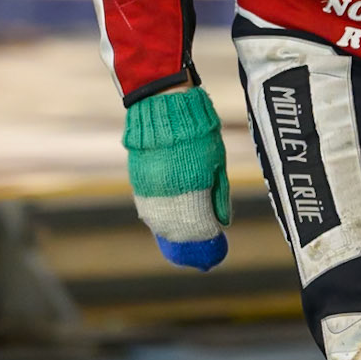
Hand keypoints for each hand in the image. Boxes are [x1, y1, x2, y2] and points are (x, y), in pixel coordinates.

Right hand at [123, 84, 231, 269]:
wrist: (164, 108)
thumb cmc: (199, 133)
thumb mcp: (217, 163)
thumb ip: (219, 194)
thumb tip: (223, 222)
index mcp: (192, 188)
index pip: (199, 227)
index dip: (207, 240)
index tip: (215, 248)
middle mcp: (168, 192)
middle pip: (176, 230)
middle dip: (188, 243)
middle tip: (198, 252)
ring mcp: (149, 187)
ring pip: (158, 223)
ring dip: (170, 233)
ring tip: (182, 241)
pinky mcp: (137, 180)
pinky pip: (147, 208)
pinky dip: (157, 219)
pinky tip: (165, 223)